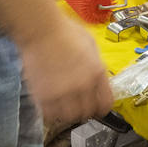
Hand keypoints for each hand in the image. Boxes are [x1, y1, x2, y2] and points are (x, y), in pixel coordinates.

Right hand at [20, 14, 113, 130]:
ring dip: (67, 114)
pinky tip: (50, 104)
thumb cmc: (65, 31)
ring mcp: (63, 92)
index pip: (106, 103)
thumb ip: (96, 63)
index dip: (102, 108)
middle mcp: (83, 85)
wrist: (41, 29)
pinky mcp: (44, 95)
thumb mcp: (90, 43)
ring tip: (63, 106)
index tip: (96, 108)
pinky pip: (51, 116)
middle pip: (88, 113)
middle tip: (76, 105)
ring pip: (70, 118)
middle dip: (84, 111)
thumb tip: (97, 78)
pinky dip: (51, 113)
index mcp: (97, 72)